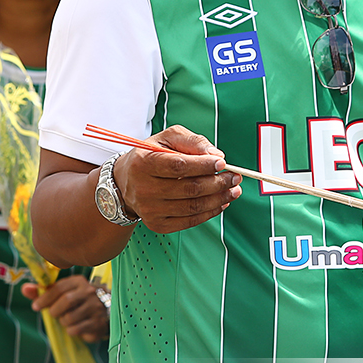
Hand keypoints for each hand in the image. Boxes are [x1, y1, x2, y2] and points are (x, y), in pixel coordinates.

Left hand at [21, 275, 108, 341]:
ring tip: (68, 319)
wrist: (104, 312)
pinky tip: (76, 326)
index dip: (44, 298)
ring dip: (64, 322)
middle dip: (55, 311)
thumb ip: (42, 292)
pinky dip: (71, 331)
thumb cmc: (76, 301)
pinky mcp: (97, 322)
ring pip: (70, 318)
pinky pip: (76, 329)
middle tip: (54, 314)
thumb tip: (24, 289)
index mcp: (78, 281)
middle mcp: (89, 291)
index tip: (36, 306)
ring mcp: (95, 307)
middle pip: (66, 301)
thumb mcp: (61, 294)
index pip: (59, 287)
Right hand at [111, 125, 241, 234]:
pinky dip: (210, 212)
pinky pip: (190, 220)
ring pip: (193, 207)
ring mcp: (150, 210)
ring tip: (234, 190)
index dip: (203, 165)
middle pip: (189, 188)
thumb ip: (192, 141)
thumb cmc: (151, 155)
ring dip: (219, 198)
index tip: (222, 163)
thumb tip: (216, 155)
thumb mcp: (167, 138)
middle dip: (218, 183)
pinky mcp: (158, 224)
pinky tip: (221, 202)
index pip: (178, 166)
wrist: (127, 182)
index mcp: (144, 163)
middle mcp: (144, 188)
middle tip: (235, 177)